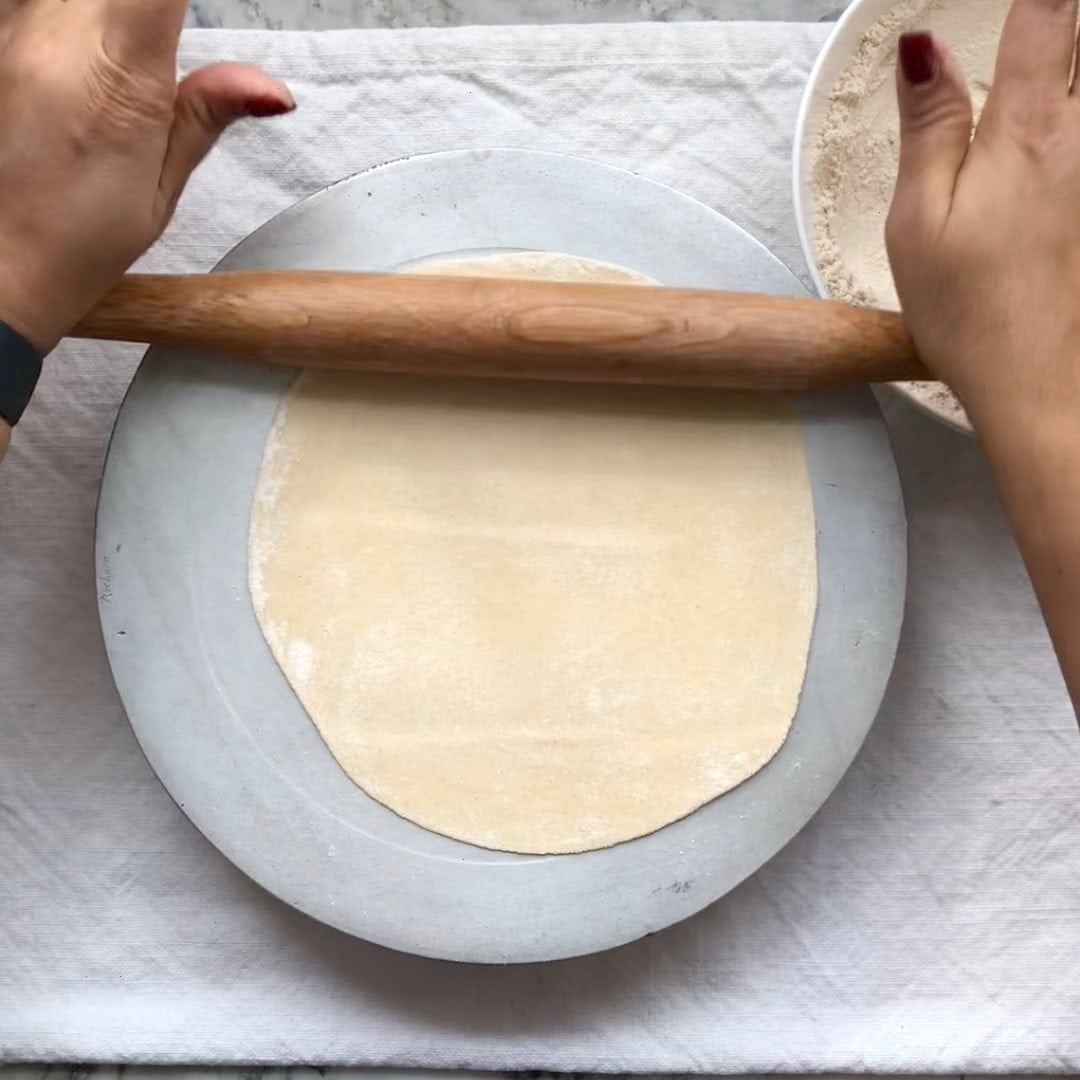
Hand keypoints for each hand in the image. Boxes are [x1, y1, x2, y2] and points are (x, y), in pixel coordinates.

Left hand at [0, 0, 292, 350]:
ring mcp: (11, 23)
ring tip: (128, 65)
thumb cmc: (75, 240)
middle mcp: (55, 32)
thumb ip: (207, 114)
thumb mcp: (160, 192)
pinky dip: (78, 22)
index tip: (200, 16)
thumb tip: (274, 89)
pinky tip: (89, 59)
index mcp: (120, 76)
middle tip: (162, 53)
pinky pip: (41, 5)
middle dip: (154, 9)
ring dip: (113, 16)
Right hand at [886, 0, 1079, 433]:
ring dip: (1063, 72)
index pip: (1046, 13)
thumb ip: (929, 126)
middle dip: (1056, 29)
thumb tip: (921, 48)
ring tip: (1043, 64)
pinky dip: (1068, 116)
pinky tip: (1051, 123)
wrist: (1039, 383)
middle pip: (1078, 44)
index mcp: (1027, 132)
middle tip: (1034, 29)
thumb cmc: (969, 310)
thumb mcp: (919, 219)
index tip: (1018, 2)